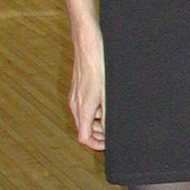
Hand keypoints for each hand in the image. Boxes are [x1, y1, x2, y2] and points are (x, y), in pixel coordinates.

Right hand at [69, 31, 105, 150]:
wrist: (88, 44)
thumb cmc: (99, 66)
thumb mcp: (107, 93)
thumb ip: (107, 114)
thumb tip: (110, 131)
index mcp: (83, 108)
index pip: (84, 138)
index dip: (97, 145)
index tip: (109, 144)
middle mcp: (76, 105)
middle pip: (84, 130)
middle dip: (99, 136)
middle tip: (114, 135)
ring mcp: (75, 97)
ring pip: (85, 119)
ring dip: (98, 123)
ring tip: (113, 119)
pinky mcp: (77, 90)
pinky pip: (85, 107)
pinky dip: (95, 111)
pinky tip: (107, 104)